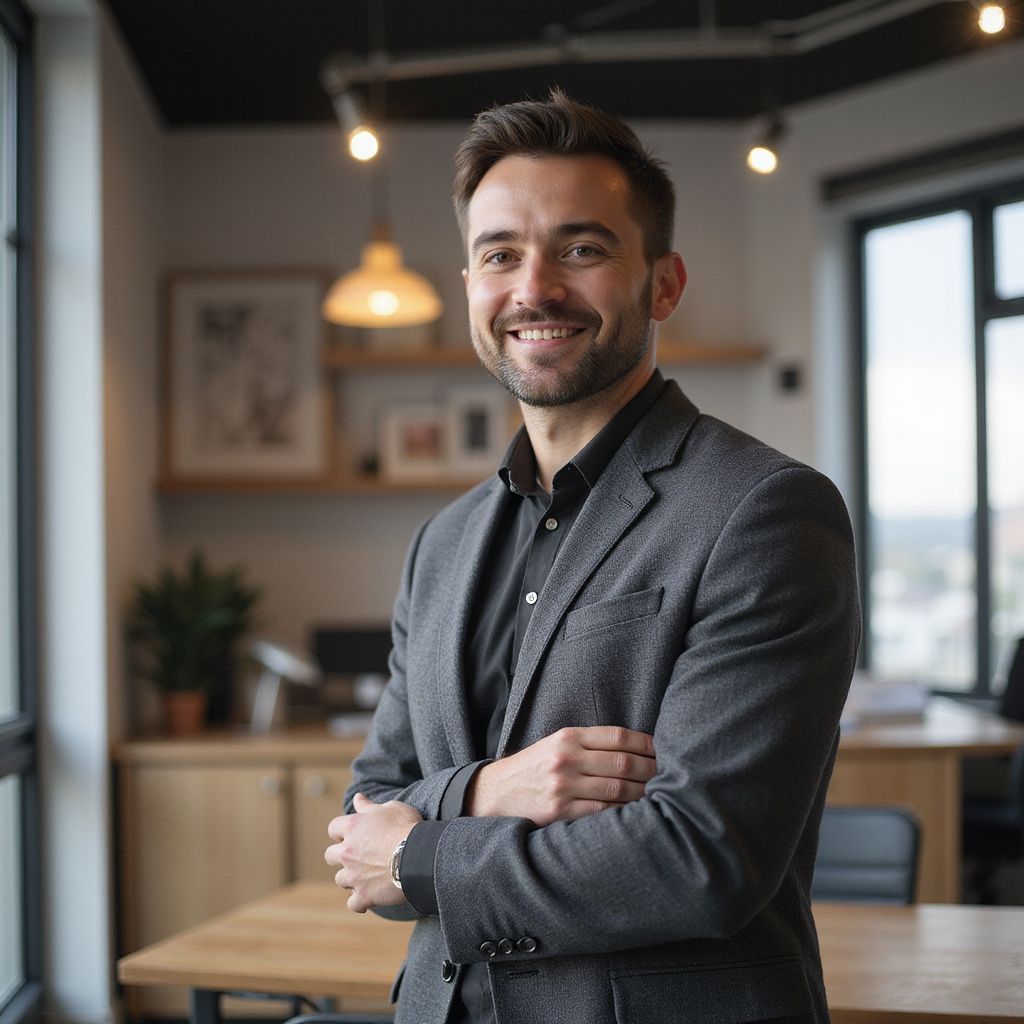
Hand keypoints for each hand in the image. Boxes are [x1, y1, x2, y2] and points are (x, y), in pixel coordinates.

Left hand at [325, 793, 422, 912]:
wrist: (420, 855)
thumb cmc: (407, 828)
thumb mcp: (391, 808)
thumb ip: (369, 806)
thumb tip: (357, 798)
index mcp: (352, 827)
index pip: (333, 828)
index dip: (342, 831)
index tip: (353, 833)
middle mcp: (347, 851)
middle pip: (330, 856)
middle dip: (341, 856)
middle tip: (357, 856)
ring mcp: (354, 875)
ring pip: (340, 880)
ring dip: (350, 879)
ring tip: (365, 877)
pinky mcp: (364, 895)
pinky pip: (353, 904)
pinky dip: (360, 902)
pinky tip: (369, 898)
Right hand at [466, 726, 655, 825]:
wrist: (495, 793)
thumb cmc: (534, 767)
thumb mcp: (555, 744)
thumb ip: (589, 743)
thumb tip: (634, 749)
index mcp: (568, 736)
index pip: (617, 736)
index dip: (645, 743)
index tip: (662, 750)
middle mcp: (566, 758)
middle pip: (623, 762)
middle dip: (652, 769)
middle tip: (670, 775)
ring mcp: (563, 786)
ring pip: (618, 789)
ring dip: (644, 793)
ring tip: (660, 795)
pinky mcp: (560, 812)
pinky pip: (603, 811)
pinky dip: (623, 811)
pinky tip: (636, 812)